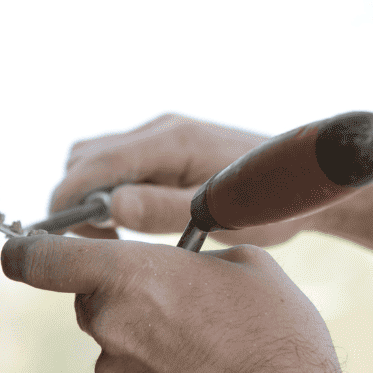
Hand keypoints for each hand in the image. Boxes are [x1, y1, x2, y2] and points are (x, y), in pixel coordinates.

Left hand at [0, 234, 370, 372]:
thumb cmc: (279, 344)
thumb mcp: (252, 266)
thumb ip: (199, 254)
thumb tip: (186, 264)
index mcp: (133, 278)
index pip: (43, 259)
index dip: (26, 250)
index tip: (23, 249)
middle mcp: (111, 327)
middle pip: (90, 297)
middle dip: (124, 290)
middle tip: (178, 295)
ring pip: (116, 338)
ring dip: (147, 332)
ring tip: (209, 342)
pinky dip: (156, 370)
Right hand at [48, 113, 313, 246]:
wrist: (307, 181)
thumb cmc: (273, 203)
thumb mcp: (222, 216)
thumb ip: (164, 209)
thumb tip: (110, 207)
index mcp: (171, 141)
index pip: (92, 165)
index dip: (67, 203)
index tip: (65, 243)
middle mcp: (161, 129)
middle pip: (85, 158)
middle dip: (76, 200)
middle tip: (100, 243)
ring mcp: (164, 133)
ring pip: (97, 158)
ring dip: (92, 195)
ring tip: (118, 235)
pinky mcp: (168, 145)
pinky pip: (119, 162)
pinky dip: (111, 189)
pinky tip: (135, 220)